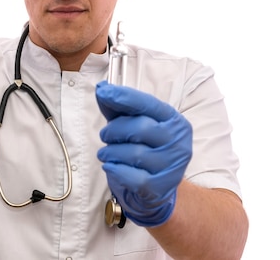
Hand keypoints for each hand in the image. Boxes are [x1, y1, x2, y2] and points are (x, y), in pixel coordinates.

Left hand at [95, 81, 191, 226]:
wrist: (157, 190)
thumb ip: (118, 107)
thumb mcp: (133, 124)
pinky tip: (111, 166)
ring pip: (133, 153)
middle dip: (114, 130)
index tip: (104, 92)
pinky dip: (115, 170)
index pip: (148, 104)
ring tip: (107, 153)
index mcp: (173, 120)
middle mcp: (178, 142)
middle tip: (105, 135)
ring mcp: (171, 166)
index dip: (125, 97)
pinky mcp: (160, 187)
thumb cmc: (144, 149)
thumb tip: (102, 89)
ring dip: (110, 152)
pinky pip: (131, 176)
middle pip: (140, 128)